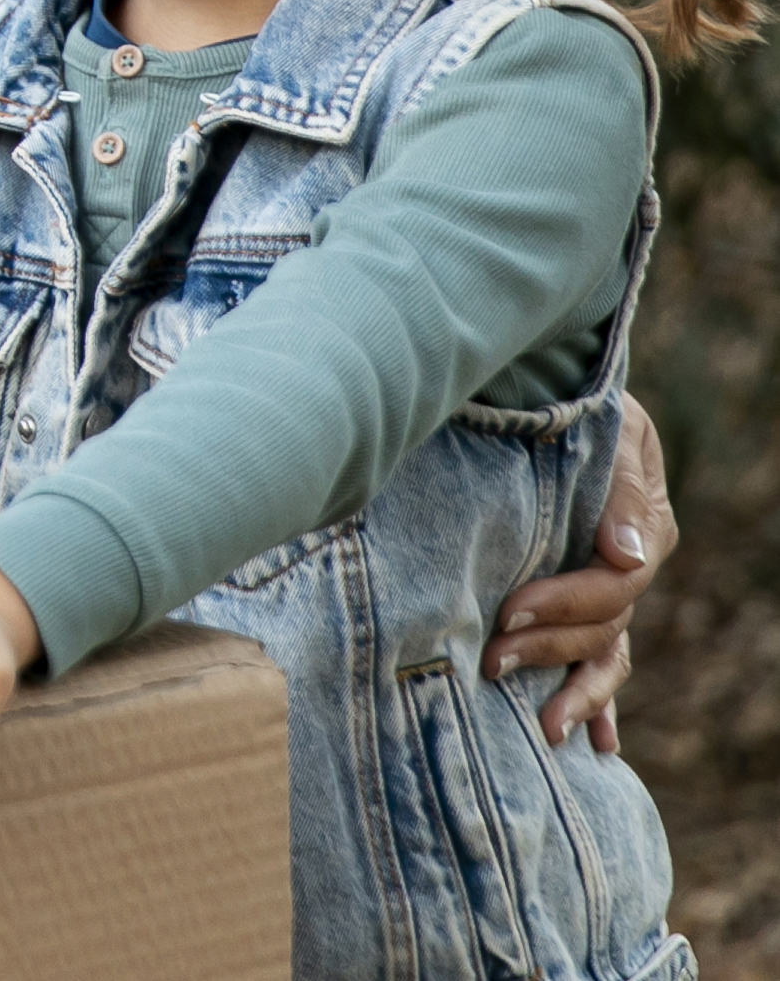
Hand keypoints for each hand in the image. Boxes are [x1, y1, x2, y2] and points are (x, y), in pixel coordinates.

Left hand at [489, 392, 671, 747]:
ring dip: (577, 692)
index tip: (507, 613)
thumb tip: (626, 556)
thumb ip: (620, 488)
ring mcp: (611, 590)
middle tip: (493, 663)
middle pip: (603, 625)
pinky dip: (600, 701)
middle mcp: (629, 565)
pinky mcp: (586, 602)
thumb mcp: (610, 428)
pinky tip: (599, 743)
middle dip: (549, 647)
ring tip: (545, 727)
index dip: (562, 603)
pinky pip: (604, 660)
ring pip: (606, 653)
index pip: (612, 583)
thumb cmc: (574, 400)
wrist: (552, 390)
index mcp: (638, 526)